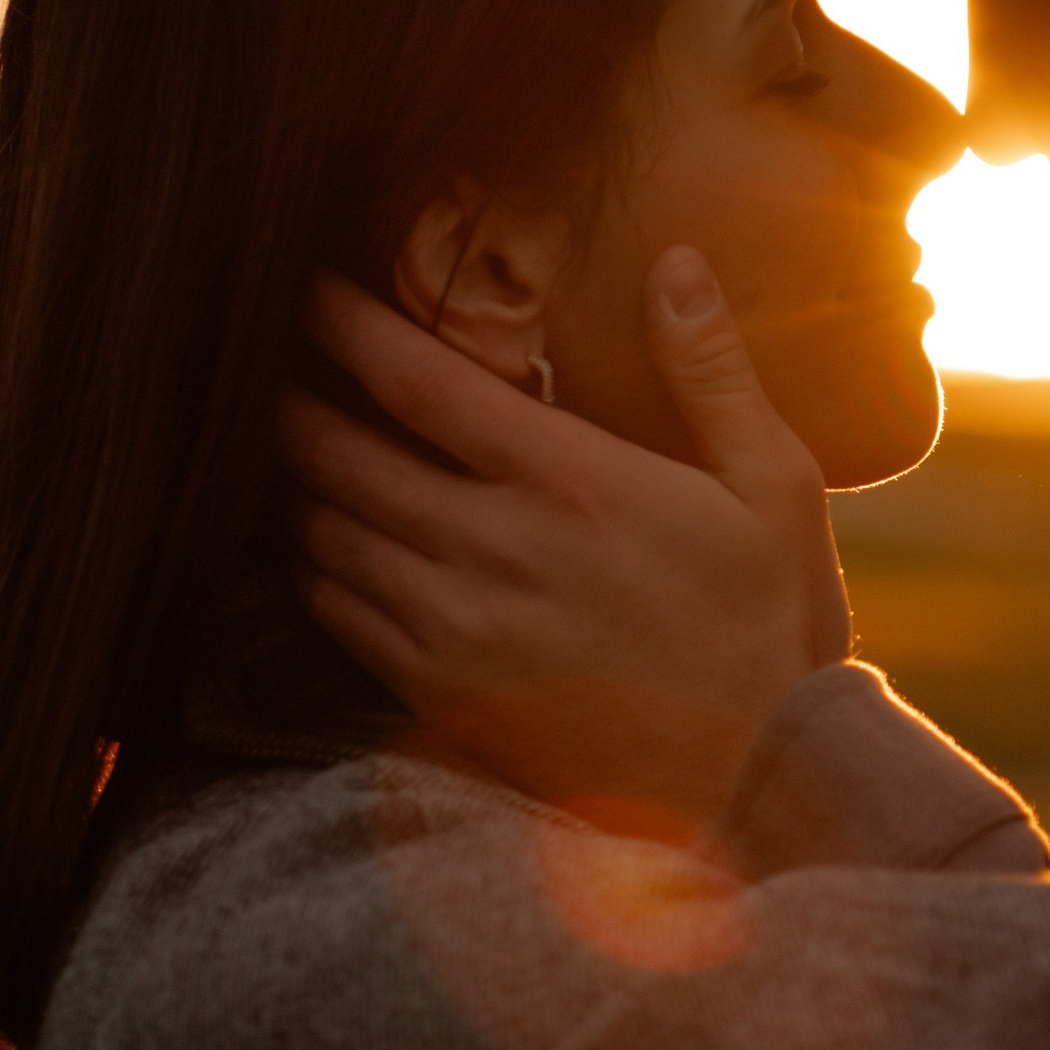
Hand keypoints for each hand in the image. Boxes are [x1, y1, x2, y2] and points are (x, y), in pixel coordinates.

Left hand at [279, 254, 851, 836]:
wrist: (760, 787)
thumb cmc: (770, 626)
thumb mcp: (775, 487)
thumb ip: (713, 371)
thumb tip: (676, 262)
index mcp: (569, 484)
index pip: (417, 382)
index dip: (345, 325)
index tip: (310, 289)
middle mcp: (493, 551)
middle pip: (338, 454)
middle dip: (292, 399)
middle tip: (274, 364)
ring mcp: (457, 630)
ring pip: (323, 534)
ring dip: (299, 483)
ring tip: (296, 448)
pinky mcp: (440, 695)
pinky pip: (338, 614)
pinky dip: (316, 568)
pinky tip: (329, 543)